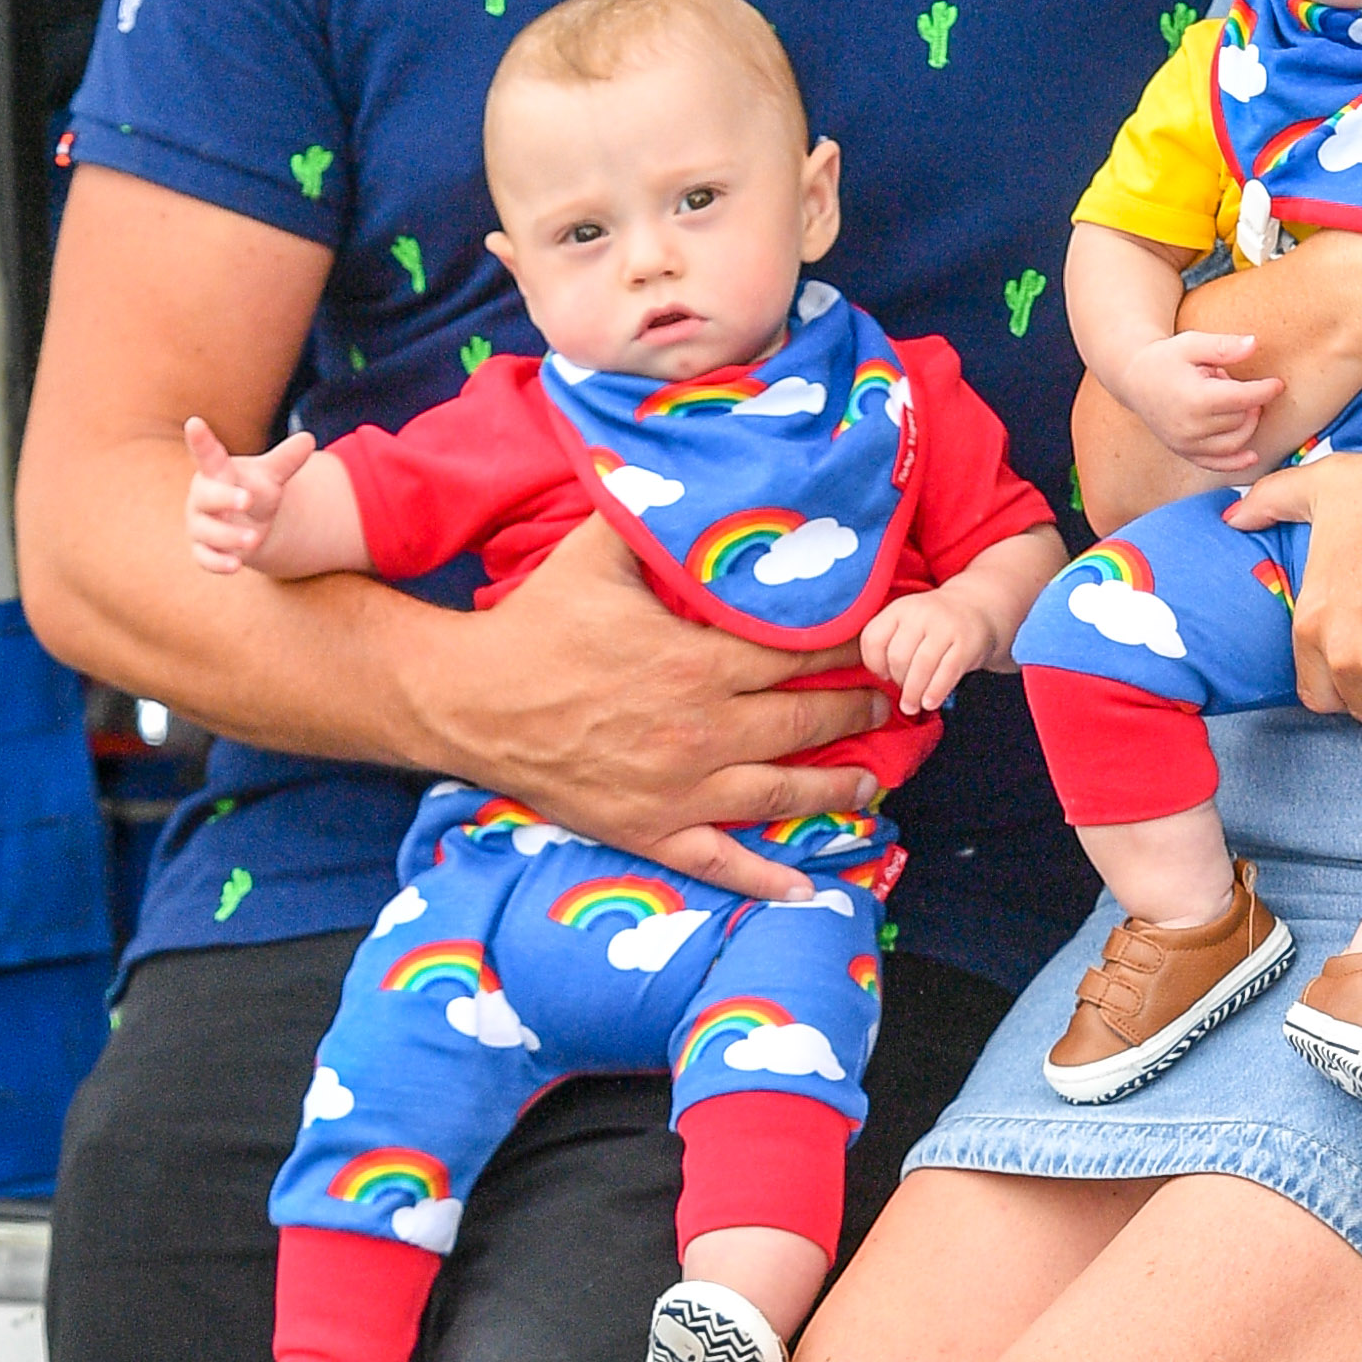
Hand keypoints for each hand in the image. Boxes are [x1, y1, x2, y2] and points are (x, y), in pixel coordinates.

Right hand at [184, 413, 315, 572]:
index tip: (194, 422)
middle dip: (224, 498)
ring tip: (254, 538)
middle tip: (247, 499)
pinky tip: (236, 566)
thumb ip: (287, 460)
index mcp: (216, 472)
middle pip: (206, 496)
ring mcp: (200, 524)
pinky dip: (219, 563)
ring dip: (229, 536)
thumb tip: (309, 438)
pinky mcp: (203, 550)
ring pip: (207, 531)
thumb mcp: (271, 476)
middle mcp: (203, 497)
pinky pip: (205, 558)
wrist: (246, 524)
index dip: (200, 440)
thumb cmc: (253, 491)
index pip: (207, 454)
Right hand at [398, 514, 879, 904]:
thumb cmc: (535, 624)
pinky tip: (803, 889)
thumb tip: (692, 472)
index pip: (798, 656)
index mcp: (698, 662)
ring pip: (779, 792)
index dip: (846, 651)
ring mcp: (679, 789)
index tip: (879, 643)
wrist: (471, 701)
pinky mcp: (650, 829)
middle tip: (890, 705)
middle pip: (803, 723)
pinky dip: (764, 879)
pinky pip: (719, 861)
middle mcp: (702, 731)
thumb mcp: (596, 553)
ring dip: (835, 788)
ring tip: (873, 781)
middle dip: (855, 714)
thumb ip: (653, 518)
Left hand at [858, 585, 989, 716]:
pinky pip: (947, 672)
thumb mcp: (908, 623)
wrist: (979, 608)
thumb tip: (877, 682)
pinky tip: (929, 703)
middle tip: (903, 690)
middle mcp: (921, 612)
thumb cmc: (935, 625)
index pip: (873, 639)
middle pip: (898, 656)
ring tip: (911, 707)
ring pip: (921, 665)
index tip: (883, 675)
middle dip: (898, 680)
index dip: (874, 663)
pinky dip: (935, 691)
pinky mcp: (967, 643)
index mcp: (899, 608)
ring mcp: (946, 626)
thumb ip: (889, 643)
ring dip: (913, 692)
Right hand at [1113, 323, 1283, 477]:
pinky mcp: (1184, 452)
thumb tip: (1254, 344)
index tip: (1278, 384)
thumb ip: (1224, 346)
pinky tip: (1252, 456)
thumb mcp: (1193, 343)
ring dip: (1244, 423)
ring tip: (1229, 402)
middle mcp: (1191, 426)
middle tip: (1226, 380)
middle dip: (1245, 400)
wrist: (1134, 379)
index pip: (1243, 399)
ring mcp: (1187, 443)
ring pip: (1235, 441)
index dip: (1265, 390)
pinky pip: (1216, 463)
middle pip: (1241, 419)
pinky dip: (1236, 462)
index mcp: (1195, 398)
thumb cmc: (1166, 358)